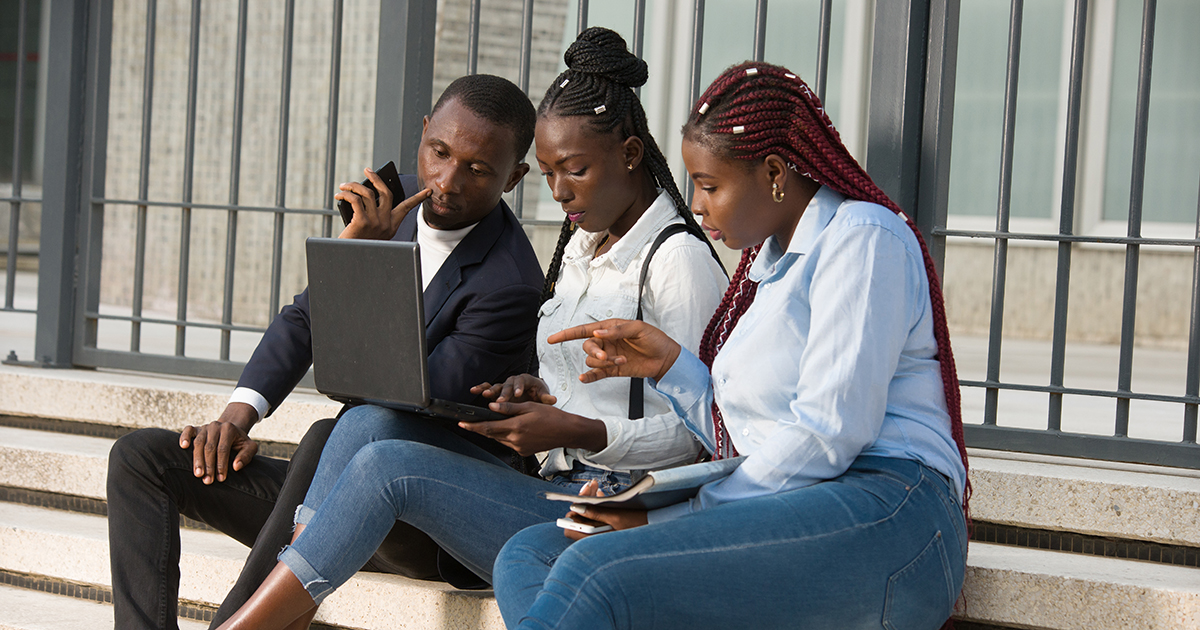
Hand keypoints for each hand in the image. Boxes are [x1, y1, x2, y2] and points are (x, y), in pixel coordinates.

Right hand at [179, 403, 259, 483]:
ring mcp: (205, 427)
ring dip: (197, 460)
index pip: (223, 449)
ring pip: (198, 443)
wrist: (230, 430)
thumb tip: (236, 467)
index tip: (221, 478)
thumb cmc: (240, 442)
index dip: (221, 464)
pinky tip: (183, 447)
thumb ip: (246, 456)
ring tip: (198, 474)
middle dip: (209, 466)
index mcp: (229, 429)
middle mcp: (216, 426)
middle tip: (207, 480)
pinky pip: (188, 430)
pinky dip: (184, 437)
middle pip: (209, 447)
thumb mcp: (249, 447)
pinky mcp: (196, 428)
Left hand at [336, 167, 431, 239]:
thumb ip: (375, 214)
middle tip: (368, 171)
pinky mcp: (362, 222)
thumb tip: (367, 193)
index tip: (428, 191)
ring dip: (354, 186)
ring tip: (344, 186)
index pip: (407, 208)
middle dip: (376, 178)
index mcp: (392, 226)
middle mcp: (386, 223)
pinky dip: (346, 194)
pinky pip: (355, 199)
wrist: (349, 257)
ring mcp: (375, 223)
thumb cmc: (358, 242)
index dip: (417, 198)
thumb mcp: (372, 230)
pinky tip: (340, 194)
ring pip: (368, 193)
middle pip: (386, 193)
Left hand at [458, 401, 605, 455]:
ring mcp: (519, 447)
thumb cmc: (551, 417)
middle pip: (491, 434)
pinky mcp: (523, 452)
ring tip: (489, 423)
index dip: (472, 426)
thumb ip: (509, 407)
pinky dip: (505, 436)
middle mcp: (516, 440)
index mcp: (516, 427)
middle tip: (467, 423)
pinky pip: (508, 443)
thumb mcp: (529, 407)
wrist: (566, 431)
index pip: (488, 427)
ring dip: (493, 432)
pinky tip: (509, 429)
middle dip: (479, 429)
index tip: (461, 423)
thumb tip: (492, 406)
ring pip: (499, 439)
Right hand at [470, 374, 556, 404]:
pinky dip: (481, 388)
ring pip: (496, 386)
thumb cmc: (537, 393)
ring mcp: (504, 386)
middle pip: (507, 385)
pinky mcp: (497, 391)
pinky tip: (474, 390)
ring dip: (491, 390)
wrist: (532, 393)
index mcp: (525, 380)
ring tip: (485, 394)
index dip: (518, 388)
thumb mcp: (542, 395)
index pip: (521, 382)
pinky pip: (487, 388)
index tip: (517, 394)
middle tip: (501, 400)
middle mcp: (513, 381)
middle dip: (504, 392)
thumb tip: (552, 399)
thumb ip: (545, 397)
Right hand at [547, 319, 680, 382]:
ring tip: (621, 361)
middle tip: (607, 357)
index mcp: (610, 328)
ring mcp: (609, 356)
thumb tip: (599, 333)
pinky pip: (596, 374)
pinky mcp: (613, 370)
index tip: (553, 339)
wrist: (666, 358)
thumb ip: (617, 330)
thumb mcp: (638, 329)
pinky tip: (585, 378)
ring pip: (593, 361)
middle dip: (594, 352)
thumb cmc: (654, 339)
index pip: (584, 330)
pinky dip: (590, 376)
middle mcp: (606, 342)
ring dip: (604, 362)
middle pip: (587, 347)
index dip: (567, 334)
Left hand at [561, 480, 647, 540]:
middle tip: (590, 486)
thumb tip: (575, 507)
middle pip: (579, 520)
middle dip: (582, 501)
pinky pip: (596, 517)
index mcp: (594, 538)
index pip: (570, 530)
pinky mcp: (608, 529)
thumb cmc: (638, 526)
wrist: (657, 532)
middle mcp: (595, 538)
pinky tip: (601, 494)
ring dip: (590, 501)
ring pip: (587, 516)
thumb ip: (595, 513)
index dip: (571, 515)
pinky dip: (597, 505)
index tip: (577, 501)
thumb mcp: (616, 516)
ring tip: (595, 486)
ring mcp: (601, 533)